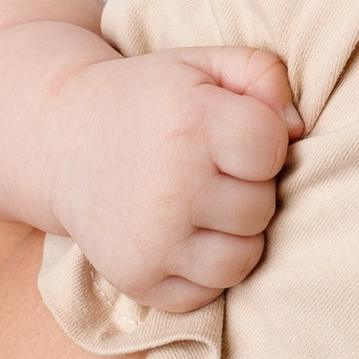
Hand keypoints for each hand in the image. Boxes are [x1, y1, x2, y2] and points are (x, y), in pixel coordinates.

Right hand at [42, 45, 301, 313]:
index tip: (236, 134)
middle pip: (260, 207)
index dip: (264, 141)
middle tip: (213, 169)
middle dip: (249, 187)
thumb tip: (298, 129)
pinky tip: (183, 235)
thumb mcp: (203, 65)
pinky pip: (206, 293)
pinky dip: (203, 270)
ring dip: (235, 235)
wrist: (60, 139)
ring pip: (241, 259)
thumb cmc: (149, 100)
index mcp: (189, 122)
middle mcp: (170, 186)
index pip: (270, 148)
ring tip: (206, 205)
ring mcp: (151, 240)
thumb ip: (264, 74)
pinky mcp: (137, 279)